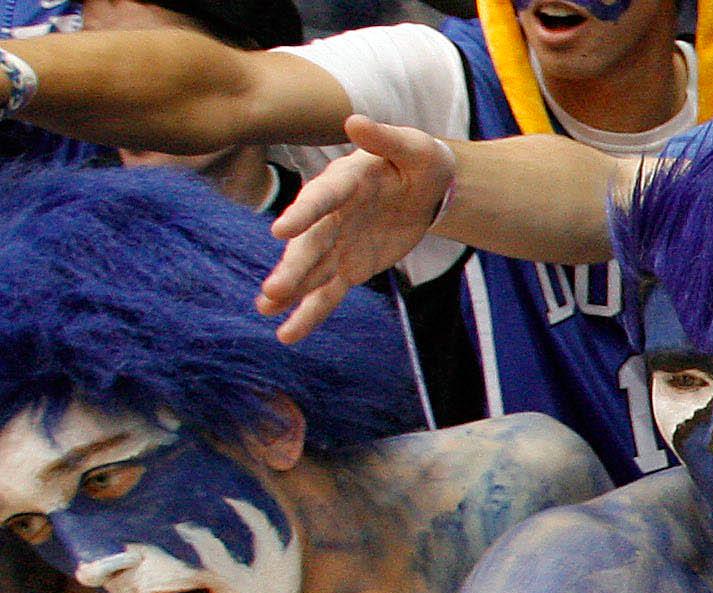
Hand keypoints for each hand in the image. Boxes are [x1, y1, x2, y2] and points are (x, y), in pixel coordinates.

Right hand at [258, 114, 453, 343]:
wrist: (427, 188)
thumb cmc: (419, 161)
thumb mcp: (415, 147)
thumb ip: (387, 138)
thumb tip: (355, 121)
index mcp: (343, 182)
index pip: (320, 199)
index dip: (302, 214)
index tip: (280, 232)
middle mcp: (330, 215)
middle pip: (309, 244)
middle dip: (292, 268)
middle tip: (272, 290)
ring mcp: (336, 244)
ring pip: (311, 272)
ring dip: (290, 292)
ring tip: (266, 309)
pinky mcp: (347, 268)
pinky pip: (327, 294)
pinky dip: (310, 313)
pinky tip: (288, 333)